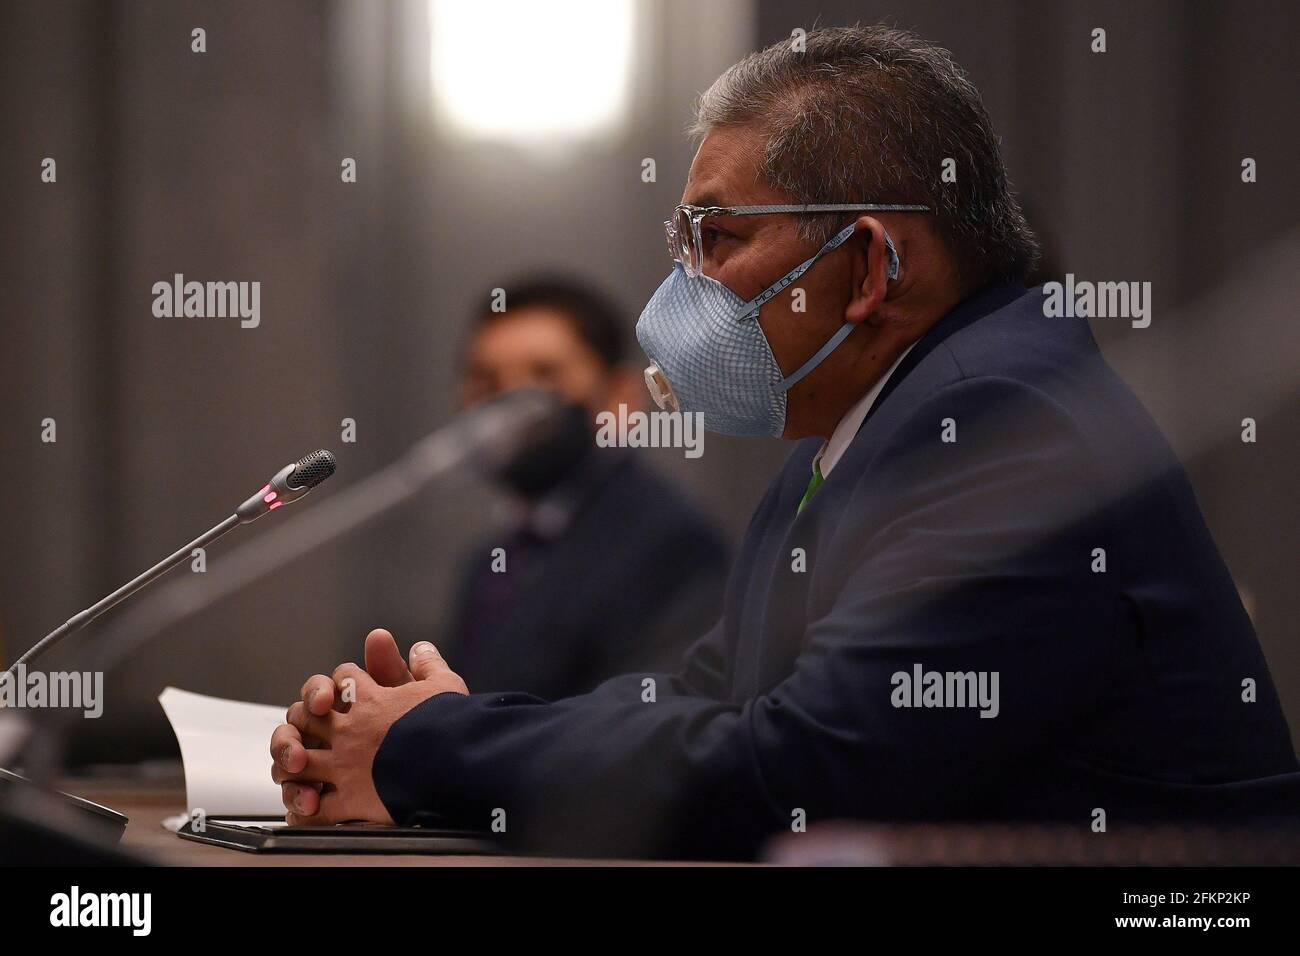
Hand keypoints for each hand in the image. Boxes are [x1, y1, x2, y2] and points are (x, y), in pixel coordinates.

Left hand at [269, 628, 468, 824]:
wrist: (454, 765)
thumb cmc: (452, 727)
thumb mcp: (445, 685)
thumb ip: (429, 665)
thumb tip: (420, 648)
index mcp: (371, 700)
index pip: (343, 678)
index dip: (340, 680)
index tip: (343, 687)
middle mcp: (350, 730)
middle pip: (307, 715)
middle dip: (303, 718)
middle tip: (308, 724)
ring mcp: (344, 766)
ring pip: (299, 759)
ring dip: (293, 762)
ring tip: (297, 765)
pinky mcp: (349, 800)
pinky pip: (315, 807)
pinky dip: (306, 809)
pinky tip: (306, 809)